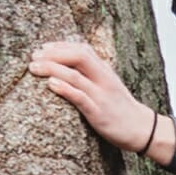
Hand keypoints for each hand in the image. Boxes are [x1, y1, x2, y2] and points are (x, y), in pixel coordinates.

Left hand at [28, 41, 154, 151]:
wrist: (142, 128)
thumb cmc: (120, 108)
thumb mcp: (108, 85)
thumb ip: (93, 74)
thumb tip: (70, 66)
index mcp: (104, 71)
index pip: (82, 49)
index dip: (60, 46)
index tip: (42, 48)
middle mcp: (103, 79)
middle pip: (78, 56)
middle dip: (53, 54)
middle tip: (33, 57)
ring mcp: (101, 95)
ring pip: (76, 76)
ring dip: (52, 69)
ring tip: (34, 67)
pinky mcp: (99, 113)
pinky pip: (81, 97)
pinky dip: (65, 89)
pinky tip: (51, 84)